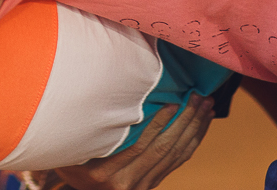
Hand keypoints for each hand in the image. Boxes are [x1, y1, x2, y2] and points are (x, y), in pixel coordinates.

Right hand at [32, 94, 214, 189]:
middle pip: (164, 150)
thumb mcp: (72, 146)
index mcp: (105, 173)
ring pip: (175, 156)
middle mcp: (126, 184)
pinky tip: (199, 125)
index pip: (140, 146)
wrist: (80, 188)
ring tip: (206, 107)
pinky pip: (177, 162)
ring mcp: (141, 186)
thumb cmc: (70, 158)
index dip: (159, 124)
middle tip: (199, 98)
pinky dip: (190, 142)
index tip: (174, 103)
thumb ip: (91, 131)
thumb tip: (104, 95)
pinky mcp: (151, 184)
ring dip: (194, 130)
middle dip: (186, 122)